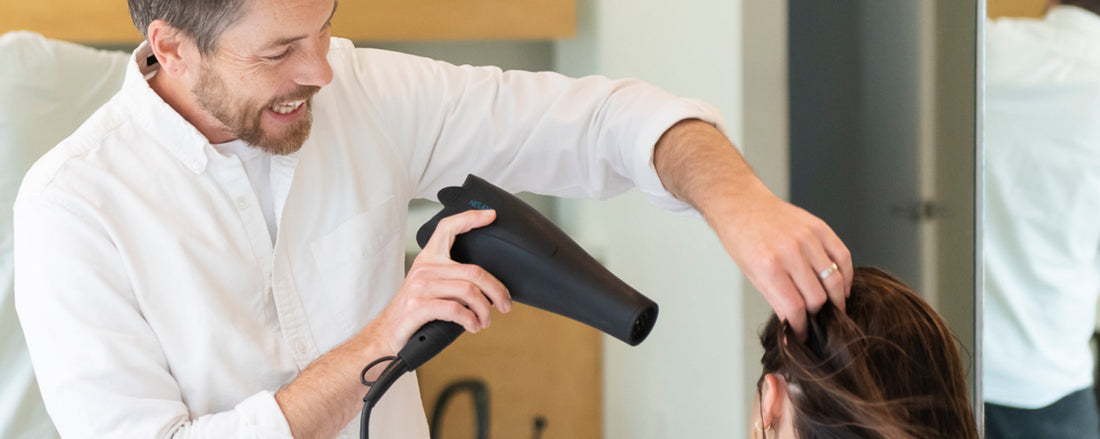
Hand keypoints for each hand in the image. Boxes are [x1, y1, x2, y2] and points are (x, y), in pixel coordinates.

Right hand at [367, 209, 511, 354]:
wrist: (386, 333)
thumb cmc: (414, 312)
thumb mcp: (430, 287)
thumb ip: (452, 279)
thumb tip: (487, 287)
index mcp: (428, 259)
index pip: (448, 228)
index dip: (470, 218)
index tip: (490, 216)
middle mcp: (425, 268)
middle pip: (474, 271)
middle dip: (497, 290)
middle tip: (505, 304)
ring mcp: (421, 287)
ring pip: (469, 291)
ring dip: (485, 310)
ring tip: (486, 321)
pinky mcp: (418, 306)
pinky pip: (456, 309)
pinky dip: (471, 321)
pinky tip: (473, 326)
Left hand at [718, 192, 851, 338]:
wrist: (742, 205)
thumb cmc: (743, 240)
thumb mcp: (752, 275)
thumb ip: (776, 301)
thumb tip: (793, 329)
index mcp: (768, 267)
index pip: (795, 308)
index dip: (801, 328)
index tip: (803, 335)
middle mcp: (790, 252)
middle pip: (817, 298)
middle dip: (818, 316)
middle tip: (816, 321)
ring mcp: (807, 238)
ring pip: (835, 280)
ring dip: (837, 300)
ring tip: (833, 309)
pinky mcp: (820, 227)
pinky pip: (844, 256)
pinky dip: (847, 276)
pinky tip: (841, 287)